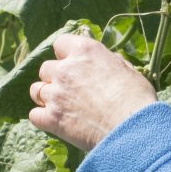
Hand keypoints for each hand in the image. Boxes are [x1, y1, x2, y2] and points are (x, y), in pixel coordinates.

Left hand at [27, 34, 157, 150]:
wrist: (131, 128)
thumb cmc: (136, 98)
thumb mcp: (126, 69)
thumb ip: (106, 62)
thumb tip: (101, 62)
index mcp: (84, 51)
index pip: (60, 43)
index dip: (66, 55)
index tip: (73, 65)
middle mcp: (65, 69)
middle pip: (46, 68)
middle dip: (55, 78)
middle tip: (70, 90)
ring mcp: (56, 94)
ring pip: (36, 90)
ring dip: (45, 96)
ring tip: (61, 106)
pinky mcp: (52, 118)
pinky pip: (34, 115)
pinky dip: (42, 118)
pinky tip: (55, 122)